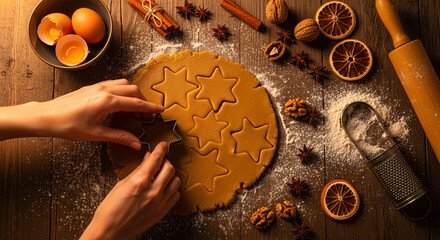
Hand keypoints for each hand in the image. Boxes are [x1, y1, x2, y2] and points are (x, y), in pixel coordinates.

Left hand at [0, 79, 163, 148]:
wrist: (45, 116)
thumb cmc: (67, 126)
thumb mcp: (95, 134)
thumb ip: (119, 136)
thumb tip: (136, 143)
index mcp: (108, 102)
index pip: (136, 103)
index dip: (150, 107)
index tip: (161, 110)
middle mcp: (105, 90)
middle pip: (133, 90)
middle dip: (143, 101)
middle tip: (147, 115)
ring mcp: (97, 86)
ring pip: (124, 84)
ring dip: (133, 94)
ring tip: (135, 108)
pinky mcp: (91, 87)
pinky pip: (113, 84)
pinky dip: (123, 91)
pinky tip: (120, 102)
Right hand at [81, 142, 180, 239]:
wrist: (109, 232)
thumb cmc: (110, 210)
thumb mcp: (121, 185)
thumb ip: (138, 170)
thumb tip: (147, 158)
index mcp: (139, 182)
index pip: (156, 159)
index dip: (161, 149)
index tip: (162, 145)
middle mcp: (152, 192)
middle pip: (169, 168)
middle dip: (165, 161)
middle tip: (159, 161)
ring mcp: (159, 203)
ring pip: (175, 181)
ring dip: (170, 175)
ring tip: (161, 175)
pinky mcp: (162, 213)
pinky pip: (175, 195)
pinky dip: (171, 189)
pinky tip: (163, 188)